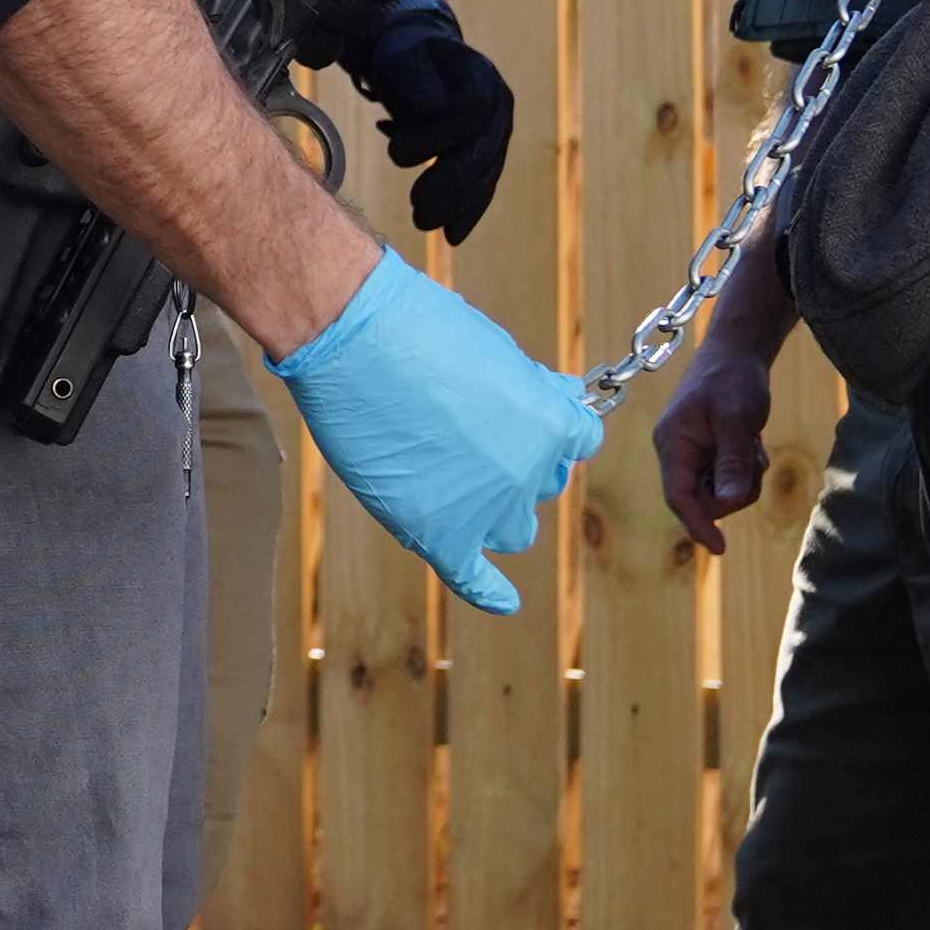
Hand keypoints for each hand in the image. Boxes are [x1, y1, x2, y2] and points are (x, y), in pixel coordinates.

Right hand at [269, 254, 600, 612]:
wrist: (351, 339)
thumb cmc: (417, 328)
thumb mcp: (494, 350)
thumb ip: (532, 389)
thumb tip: (563, 397)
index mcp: (554, 425)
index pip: (577, 439)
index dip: (548, 424)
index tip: (518, 411)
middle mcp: (530, 474)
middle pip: (541, 484)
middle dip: (519, 461)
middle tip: (464, 429)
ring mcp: (484, 510)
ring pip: (512, 528)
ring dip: (496, 508)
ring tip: (453, 473)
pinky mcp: (436, 534)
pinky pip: (474, 579)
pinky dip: (491, 592)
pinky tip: (506, 600)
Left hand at [357, 0, 515, 240]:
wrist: (418, 62)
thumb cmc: (405, 59)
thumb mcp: (402, 59)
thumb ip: (416, 79)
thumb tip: (434, 109)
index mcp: (481, 78)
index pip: (470, 114)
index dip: (436, 138)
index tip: (396, 152)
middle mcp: (499, 107)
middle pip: (482, 152)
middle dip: (449, 184)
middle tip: (416, 208)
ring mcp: (498, 134)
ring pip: (485, 176)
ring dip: (456, 205)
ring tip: (422, 222)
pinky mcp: (489, 156)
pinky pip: (484, 188)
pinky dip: (468, 213)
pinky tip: (452, 236)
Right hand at [654, 338, 773, 556]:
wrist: (736, 350)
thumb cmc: (733, 378)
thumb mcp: (738, 420)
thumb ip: (731, 462)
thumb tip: (726, 505)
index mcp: (672, 444)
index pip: (679, 497)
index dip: (698, 525)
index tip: (721, 549)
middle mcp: (676, 452)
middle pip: (703, 500)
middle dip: (734, 490)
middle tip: (754, 459)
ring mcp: (691, 453)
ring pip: (719, 492)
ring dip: (743, 478)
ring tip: (753, 445)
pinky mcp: (707, 452)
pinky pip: (726, 478)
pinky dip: (744, 469)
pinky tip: (750, 443)